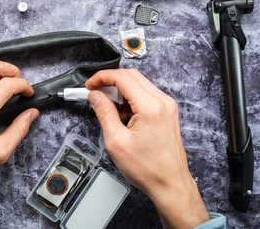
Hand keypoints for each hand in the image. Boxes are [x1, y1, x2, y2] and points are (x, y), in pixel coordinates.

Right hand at [86, 69, 209, 228]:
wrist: (170, 184)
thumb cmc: (148, 168)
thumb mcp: (116, 141)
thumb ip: (104, 113)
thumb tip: (96, 96)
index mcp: (150, 107)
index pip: (122, 77)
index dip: (102, 77)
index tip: (90, 85)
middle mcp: (162, 102)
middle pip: (131, 76)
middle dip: (110, 81)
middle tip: (95, 92)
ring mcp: (167, 106)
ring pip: (139, 84)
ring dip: (120, 90)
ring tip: (107, 107)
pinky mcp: (167, 112)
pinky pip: (146, 95)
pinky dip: (130, 99)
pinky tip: (121, 114)